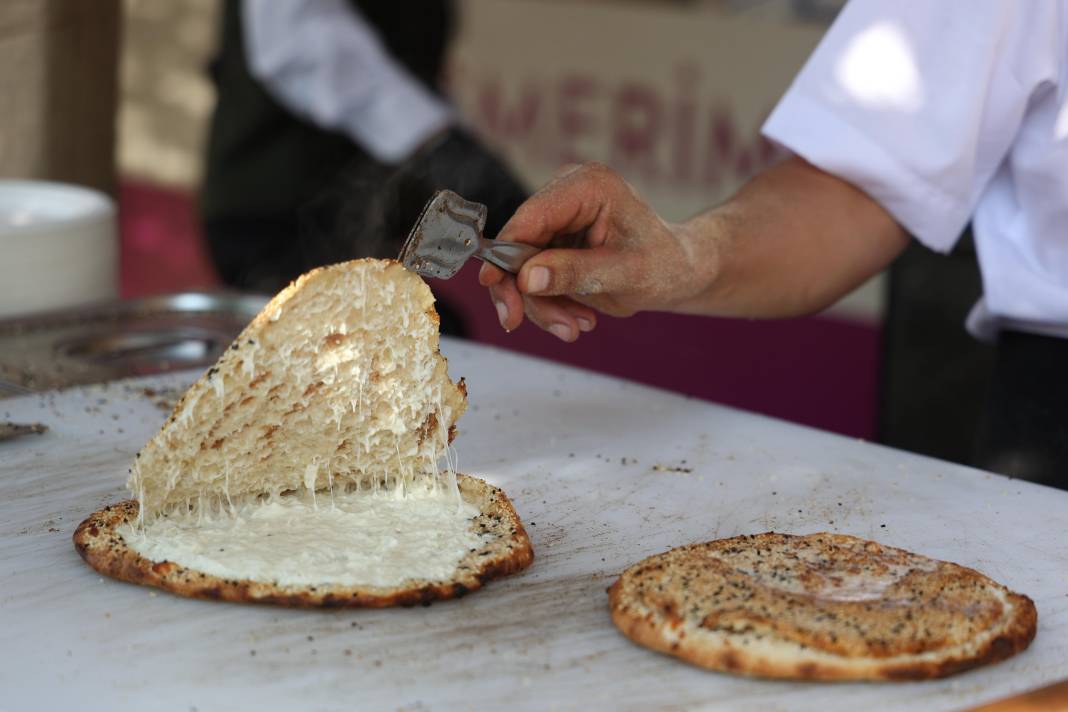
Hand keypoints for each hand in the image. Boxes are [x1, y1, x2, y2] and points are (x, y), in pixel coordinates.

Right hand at [479, 163, 714, 340]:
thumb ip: (575, 273)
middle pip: (518, 244)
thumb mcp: (625, 274)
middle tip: (520, 323)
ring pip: (521, 266)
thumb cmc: (666, 265)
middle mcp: (567, 194)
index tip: (491, 284)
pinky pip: (533, 276)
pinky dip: (548, 303)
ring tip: (574, 327)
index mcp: (588, 186)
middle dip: (524, 290)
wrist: (679, 272)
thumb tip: (527, 278)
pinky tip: (577, 317)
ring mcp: (559, 218)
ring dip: (541, 304)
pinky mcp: (555, 240)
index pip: (531, 218)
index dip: (504, 252)